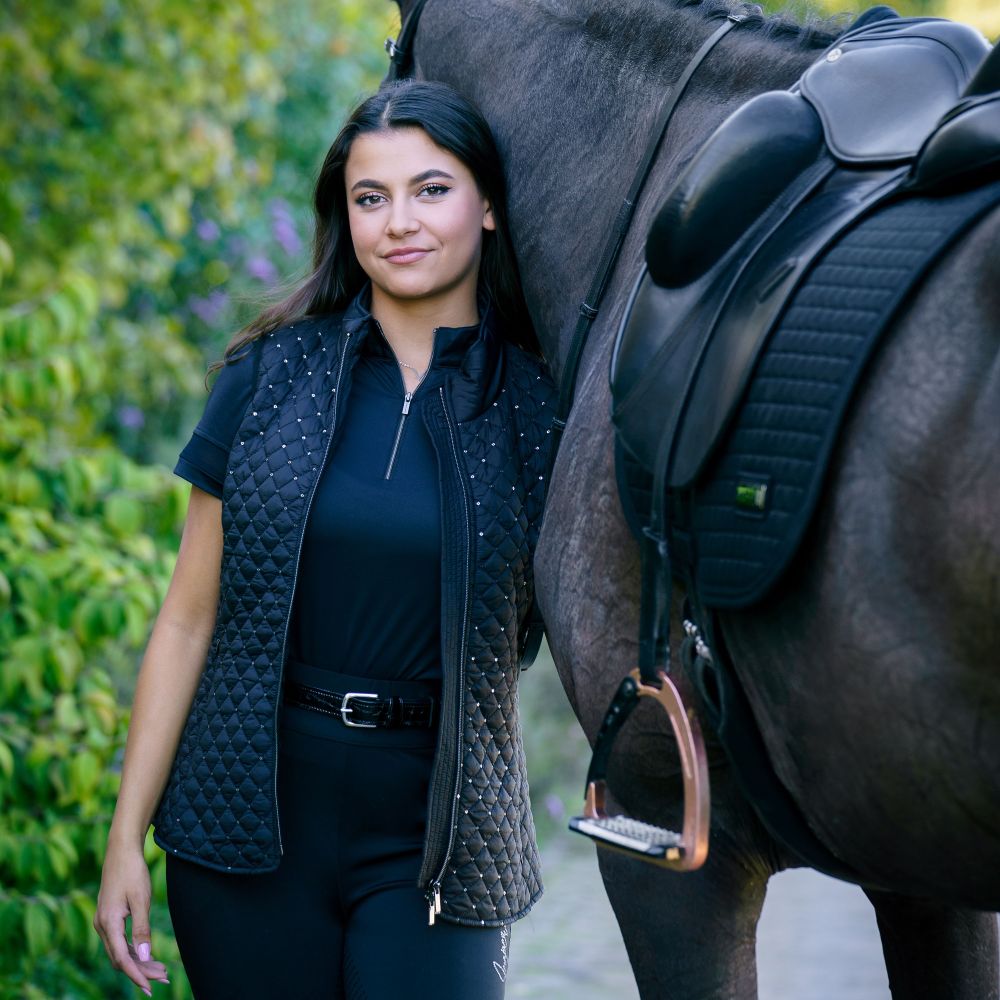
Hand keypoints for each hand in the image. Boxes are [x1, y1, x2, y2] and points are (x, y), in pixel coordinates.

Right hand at [94, 840, 169, 995]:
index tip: (151, 987)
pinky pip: (119, 941)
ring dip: (139, 962)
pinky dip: (134, 950)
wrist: (121, 850)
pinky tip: (147, 955)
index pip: (121, 959)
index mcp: (108, 923)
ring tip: (161, 971)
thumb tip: (143, 956)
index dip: (136, 975)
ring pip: (120, 951)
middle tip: (164, 979)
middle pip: (120, 958)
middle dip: (141, 971)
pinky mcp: (109, 918)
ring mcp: (103, 922)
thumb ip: (142, 929)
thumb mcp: (141, 899)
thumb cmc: (132, 871)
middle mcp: (102, 926)